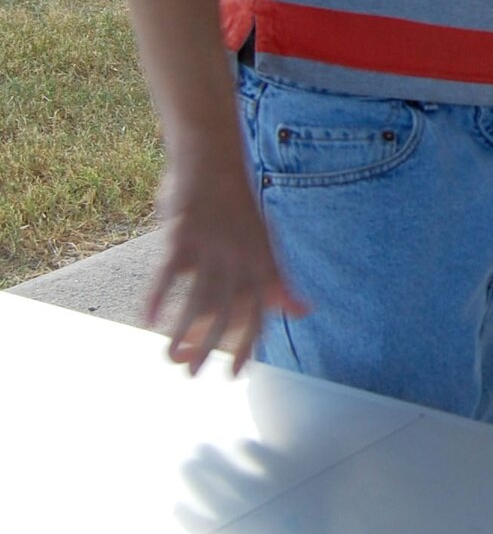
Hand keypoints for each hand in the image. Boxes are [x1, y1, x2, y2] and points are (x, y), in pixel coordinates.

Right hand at [143, 167, 308, 374]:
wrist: (214, 159)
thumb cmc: (239, 208)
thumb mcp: (267, 243)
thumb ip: (280, 282)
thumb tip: (303, 311)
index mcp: (262, 262)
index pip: (258, 313)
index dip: (246, 345)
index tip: (233, 374)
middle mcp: (239, 258)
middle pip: (225, 312)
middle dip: (209, 347)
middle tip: (190, 375)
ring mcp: (210, 246)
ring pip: (196, 299)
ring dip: (181, 332)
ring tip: (168, 357)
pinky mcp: (182, 235)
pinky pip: (168, 272)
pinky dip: (157, 296)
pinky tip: (148, 319)